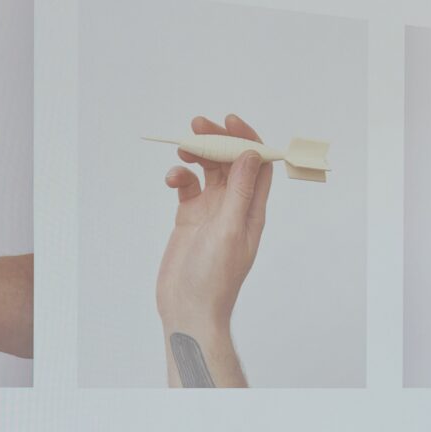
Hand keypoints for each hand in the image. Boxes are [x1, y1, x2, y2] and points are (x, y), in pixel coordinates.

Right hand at [156, 113, 272, 349]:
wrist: (188, 309)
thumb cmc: (214, 279)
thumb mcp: (229, 230)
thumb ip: (240, 193)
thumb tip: (252, 155)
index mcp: (252, 211)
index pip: (258, 166)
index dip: (248, 140)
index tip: (230, 123)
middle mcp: (234, 208)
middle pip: (232, 163)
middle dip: (218, 141)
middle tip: (199, 125)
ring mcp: (211, 213)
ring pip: (208, 172)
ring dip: (198, 155)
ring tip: (183, 146)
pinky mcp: (189, 219)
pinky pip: (188, 187)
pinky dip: (180, 177)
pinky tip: (172, 179)